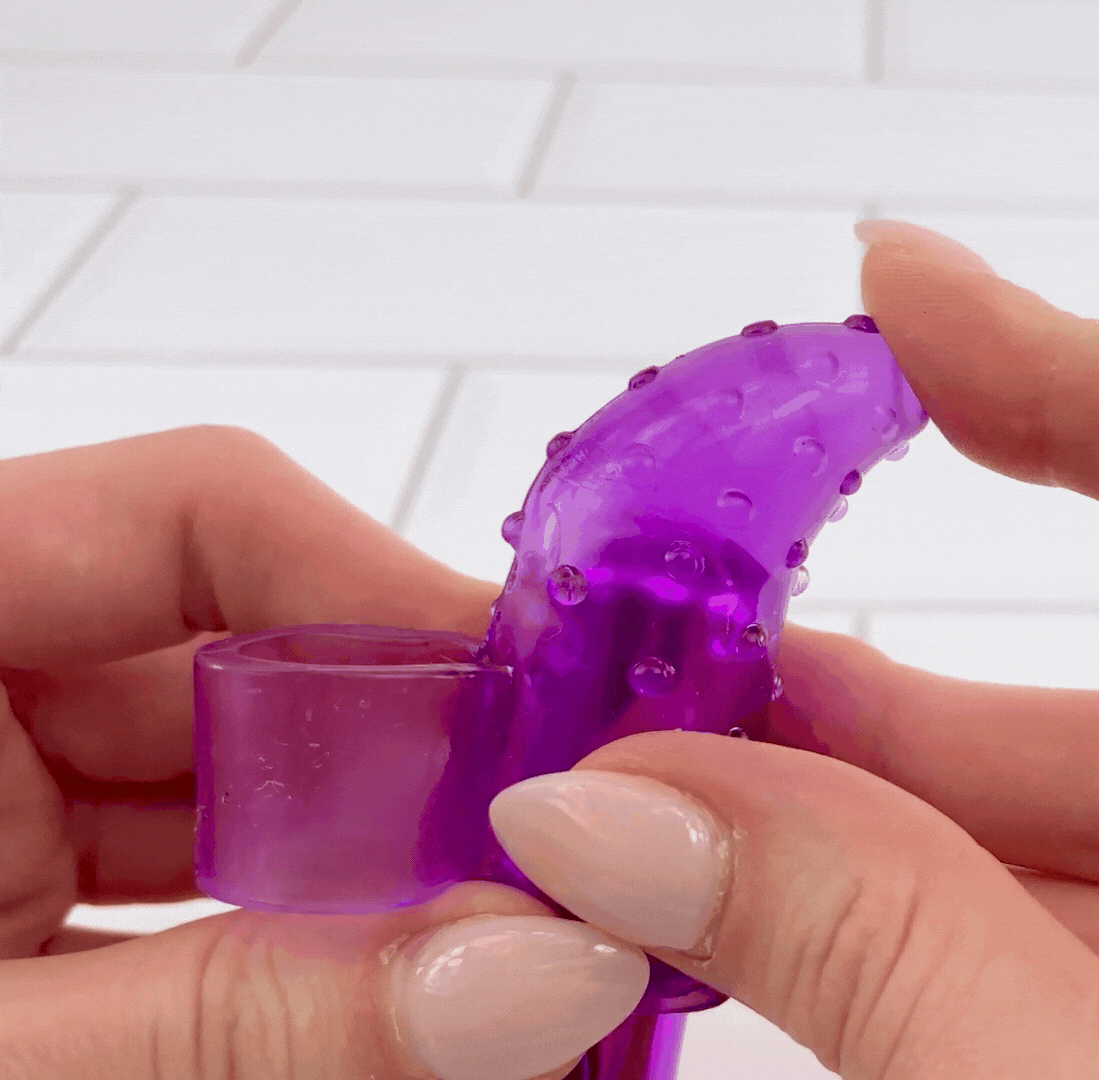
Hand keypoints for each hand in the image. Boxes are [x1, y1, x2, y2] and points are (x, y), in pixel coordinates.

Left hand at [0, 427, 651, 1079]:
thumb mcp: (5, 1073)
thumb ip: (250, 1015)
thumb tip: (540, 968)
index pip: (193, 514)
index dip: (394, 594)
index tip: (552, 715)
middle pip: (251, 660)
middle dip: (422, 772)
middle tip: (571, 874)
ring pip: (246, 787)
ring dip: (383, 880)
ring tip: (516, 956)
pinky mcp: (8, 901)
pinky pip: (195, 885)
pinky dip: (304, 946)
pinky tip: (408, 1001)